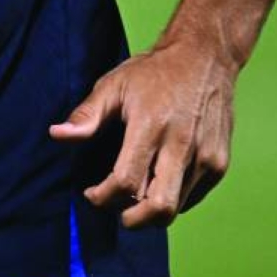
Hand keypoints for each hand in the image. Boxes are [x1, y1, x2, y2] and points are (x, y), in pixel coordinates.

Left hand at [49, 37, 238, 227]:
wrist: (205, 57)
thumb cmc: (154, 72)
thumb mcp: (114, 85)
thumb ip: (87, 115)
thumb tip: (57, 135)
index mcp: (151, 125)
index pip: (126, 181)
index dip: (104, 197)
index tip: (92, 193)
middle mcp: (182, 144)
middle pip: (158, 207)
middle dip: (132, 219)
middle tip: (117, 212)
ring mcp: (206, 156)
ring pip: (176, 207)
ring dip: (150, 210)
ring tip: (135, 194)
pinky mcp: (219, 163)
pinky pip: (192, 197)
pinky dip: (172, 199)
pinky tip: (157, 181)